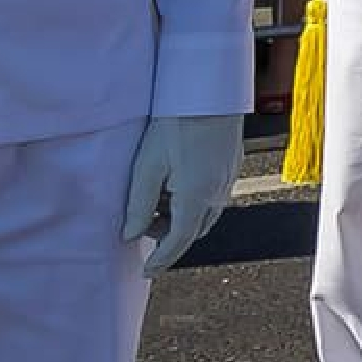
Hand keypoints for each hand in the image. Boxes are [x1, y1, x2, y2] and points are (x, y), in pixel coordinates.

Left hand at [121, 113, 244, 276]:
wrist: (210, 91)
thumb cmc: (176, 124)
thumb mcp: (147, 165)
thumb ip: (138, 204)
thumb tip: (129, 234)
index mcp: (196, 198)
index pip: (178, 241)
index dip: (161, 259)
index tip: (146, 271)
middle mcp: (218, 194)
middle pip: (193, 231)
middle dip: (169, 236)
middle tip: (143, 225)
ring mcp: (228, 180)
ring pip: (205, 214)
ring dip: (181, 218)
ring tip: (157, 200)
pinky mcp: (232, 166)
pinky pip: (214, 197)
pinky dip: (193, 201)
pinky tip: (177, 181)